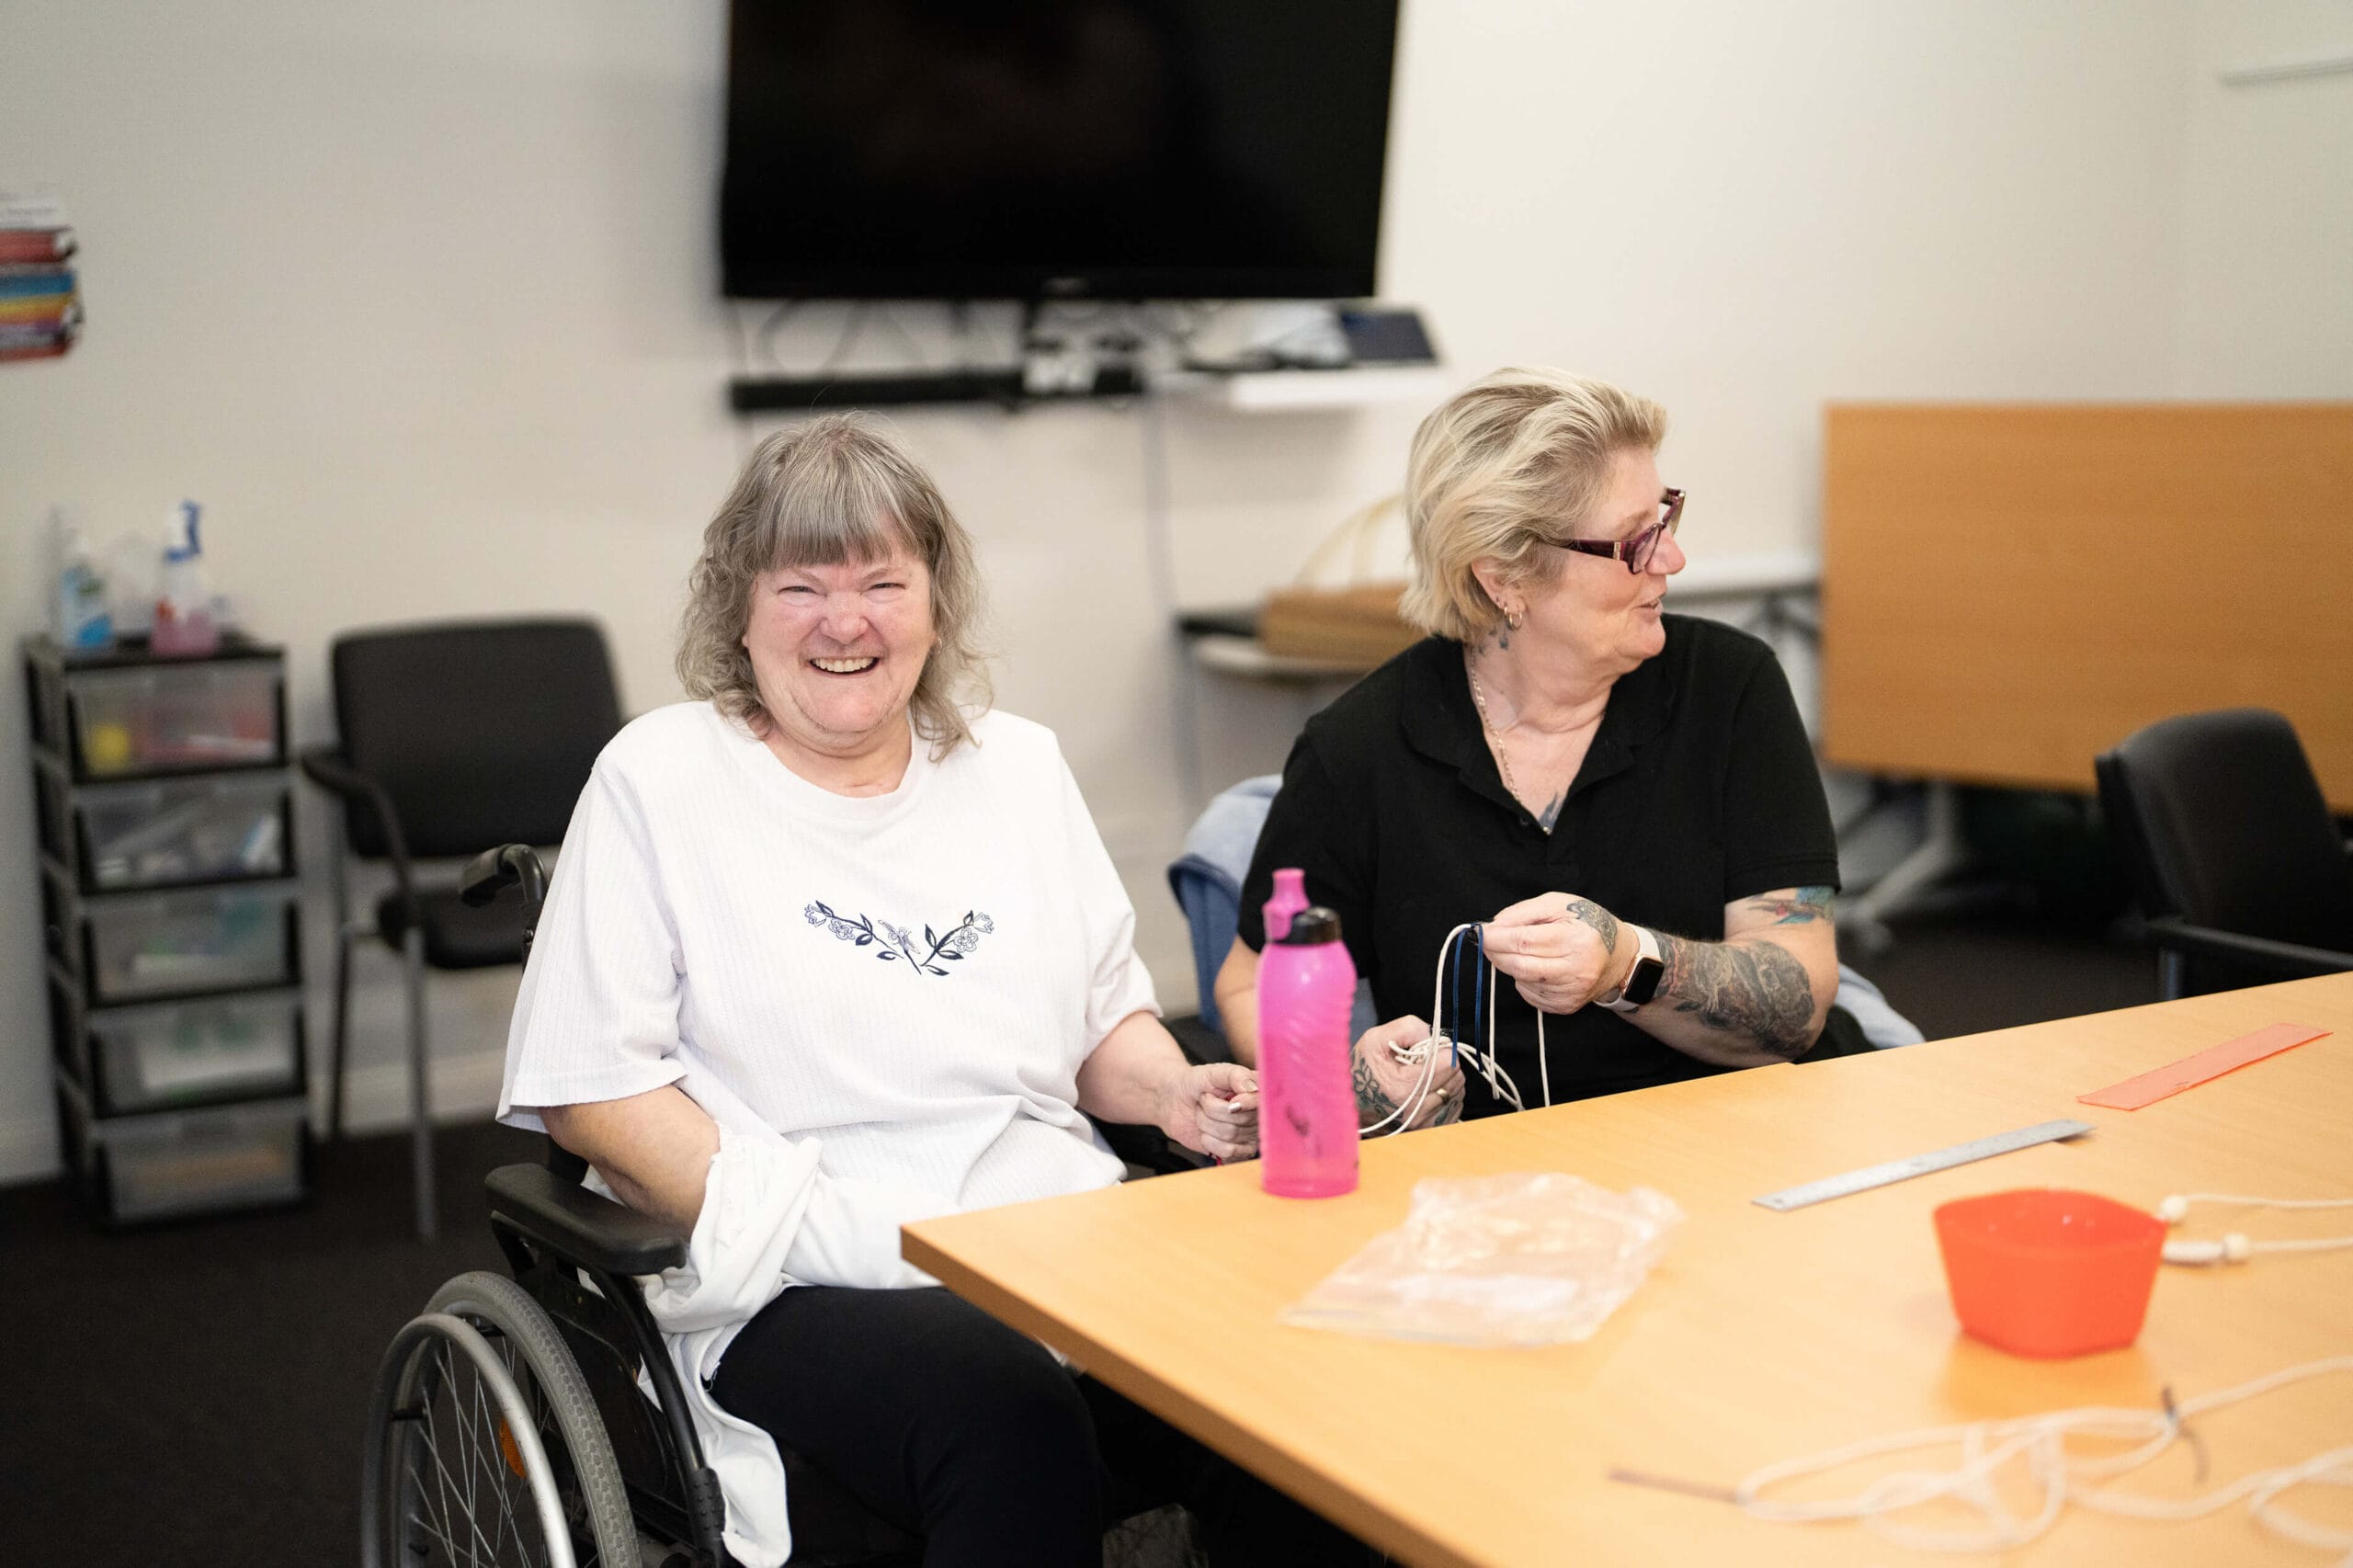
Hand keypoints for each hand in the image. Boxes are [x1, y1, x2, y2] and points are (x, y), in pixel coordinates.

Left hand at [1156, 1061, 1259, 1162]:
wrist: (1175, 1101)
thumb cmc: (1196, 1083)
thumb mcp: (1213, 1072)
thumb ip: (1236, 1075)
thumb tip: (1254, 1089)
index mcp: (1257, 1090)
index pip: (1263, 1102)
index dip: (1246, 1104)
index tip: (1230, 1101)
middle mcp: (1258, 1114)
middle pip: (1243, 1119)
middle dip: (1214, 1110)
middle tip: (1205, 1101)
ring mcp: (1249, 1134)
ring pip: (1232, 1136)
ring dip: (1207, 1124)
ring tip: (1203, 1115)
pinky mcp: (1238, 1152)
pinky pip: (1229, 1152)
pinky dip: (1210, 1142)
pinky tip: (1206, 1133)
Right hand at [1352, 1014, 1464, 1130]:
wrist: (1349, 1105)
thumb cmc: (1361, 1070)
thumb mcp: (1375, 1039)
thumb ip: (1409, 1029)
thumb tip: (1436, 1038)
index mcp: (1403, 1088)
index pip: (1448, 1063)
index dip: (1440, 1050)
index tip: (1426, 1050)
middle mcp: (1416, 1111)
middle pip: (1456, 1077)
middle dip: (1443, 1064)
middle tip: (1421, 1064)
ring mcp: (1424, 1125)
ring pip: (1458, 1092)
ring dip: (1446, 1080)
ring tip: (1422, 1078)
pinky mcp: (1430, 1131)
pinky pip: (1455, 1107)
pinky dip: (1446, 1096)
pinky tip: (1427, 1091)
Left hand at [1479, 893, 1627, 1013]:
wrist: (1618, 957)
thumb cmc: (1587, 924)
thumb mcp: (1559, 904)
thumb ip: (1524, 912)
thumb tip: (1494, 926)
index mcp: (1577, 939)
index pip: (1525, 941)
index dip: (1497, 938)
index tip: (1480, 932)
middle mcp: (1576, 970)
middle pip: (1520, 965)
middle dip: (1496, 953)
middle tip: (1487, 942)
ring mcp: (1571, 992)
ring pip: (1522, 980)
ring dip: (1511, 965)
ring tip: (1522, 950)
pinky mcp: (1566, 1006)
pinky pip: (1530, 994)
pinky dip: (1524, 979)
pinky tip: (1537, 967)